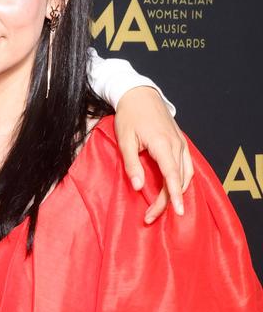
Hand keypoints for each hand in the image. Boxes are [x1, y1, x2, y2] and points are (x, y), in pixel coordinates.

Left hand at [114, 87, 193, 223]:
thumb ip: (132, 165)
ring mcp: (181, 143)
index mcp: (163, 144)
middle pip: (178, 179)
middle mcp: (177, 144)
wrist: (140, 95)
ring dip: (176, 192)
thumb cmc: (129, 116)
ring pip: (186, 173)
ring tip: (162, 208)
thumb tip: (138, 187)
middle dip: (168, 200)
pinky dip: (182, 180)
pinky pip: (187, 165)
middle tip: (151, 217)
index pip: (172, 175)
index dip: (174, 195)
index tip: (176, 211)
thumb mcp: (125, 140)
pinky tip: (174, 190)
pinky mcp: (181, 142)